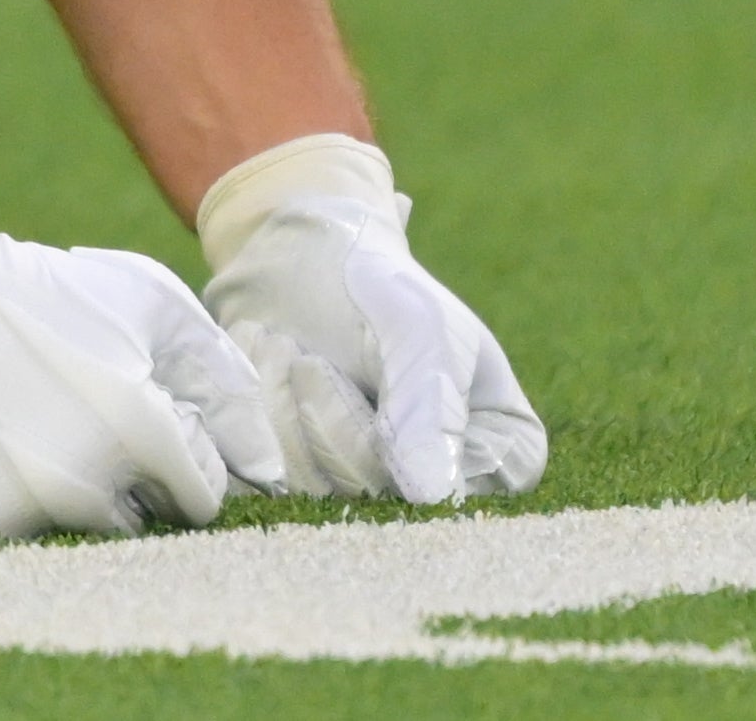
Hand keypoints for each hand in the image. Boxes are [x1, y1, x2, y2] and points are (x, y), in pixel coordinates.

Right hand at [0, 174, 284, 541]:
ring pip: (71, 535)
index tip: (140, 416)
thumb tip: (267, 467)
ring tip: (30, 427)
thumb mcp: (145, 300)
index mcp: (143, 438)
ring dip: (64, 495)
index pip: (203, 496)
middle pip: (138, 523)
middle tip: (79, 420)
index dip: (179, 453)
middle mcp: (86, 490)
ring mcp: (16, 516)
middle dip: (124, 480)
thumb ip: (222, 378)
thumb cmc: (35, 290)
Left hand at [196, 136, 545, 505]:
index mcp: (500, 451)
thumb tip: (431, 498)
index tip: (376, 364)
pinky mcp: (306, 479)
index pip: (459, 496)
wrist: (298, 258)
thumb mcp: (420, 331)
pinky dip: (255, 414)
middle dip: (329, 414)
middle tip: (305, 353)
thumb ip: (431, 409)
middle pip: (378, 497)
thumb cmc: (379, 287)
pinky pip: (269, 481)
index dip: (405, 439)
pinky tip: (260, 365)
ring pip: (318, 491)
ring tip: (282, 347)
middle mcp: (439, 483)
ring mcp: (369, 487)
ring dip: (285, 407)